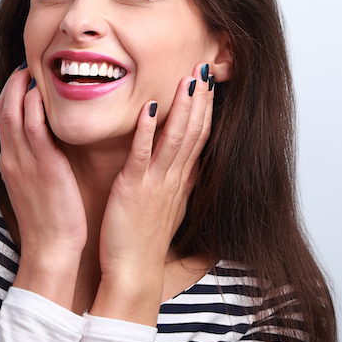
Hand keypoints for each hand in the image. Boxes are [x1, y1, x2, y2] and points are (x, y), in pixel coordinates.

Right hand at [0, 65, 86, 307]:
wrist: (51, 250)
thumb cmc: (50, 222)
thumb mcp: (36, 188)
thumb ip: (37, 163)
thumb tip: (46, 147)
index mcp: (11, 162)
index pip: (4, 117)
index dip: (11, 92)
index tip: (24, 76)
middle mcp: (13, 158)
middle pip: (4, 108)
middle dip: (13, 82)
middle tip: (28, 65)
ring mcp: (24, 161)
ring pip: (13, 112)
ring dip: (22, 86)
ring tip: (36, 69)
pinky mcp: (42, 167)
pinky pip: (33, 127)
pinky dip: (35, 106)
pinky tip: (43, 92)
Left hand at [91, 63, 214, 322]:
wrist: (132, 274)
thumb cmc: (141, 243)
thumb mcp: (166, 210)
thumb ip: (177, 186)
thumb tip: (189, 169)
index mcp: (179, 183)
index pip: (199, 139)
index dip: (205, 110)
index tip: (208, 84)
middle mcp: (173, 179)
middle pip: (194, 132)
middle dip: (200, 99)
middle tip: (206, 67)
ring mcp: (156, 183)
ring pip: (175, 138)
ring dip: (182, 107)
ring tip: (188, 78)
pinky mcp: (134, 189)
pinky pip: (142, 154)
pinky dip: (147, 130)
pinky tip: (149, 106)